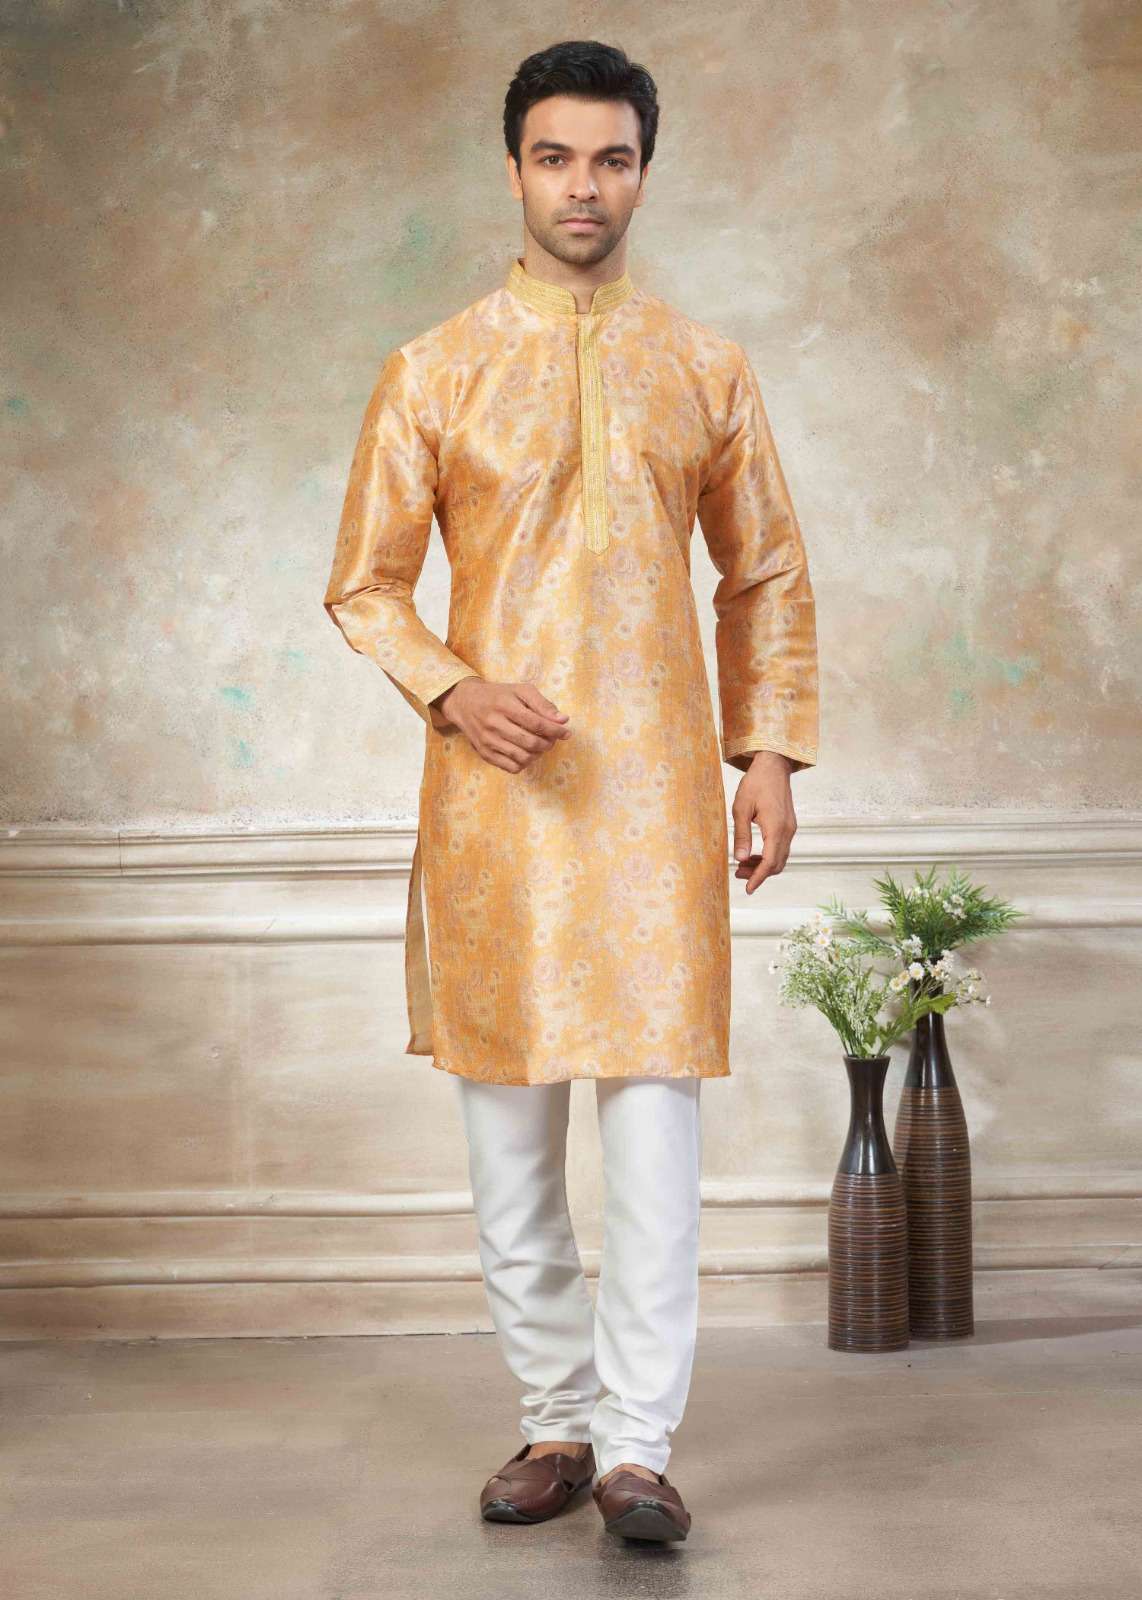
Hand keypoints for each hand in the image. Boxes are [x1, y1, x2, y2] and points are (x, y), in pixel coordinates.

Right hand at [432, 678, 571, 772]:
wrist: (465, 702)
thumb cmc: (498, 695)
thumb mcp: (520, 691)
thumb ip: (543, 704)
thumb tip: (563, 720)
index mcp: (505, 705)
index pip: (537, 723)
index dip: (555, 730)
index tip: (566, 732)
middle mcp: (494, 724)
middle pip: (530, 742)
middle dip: (548, 743)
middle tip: (552, 739)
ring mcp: (488, 741)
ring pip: (522, 757)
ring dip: (538, 754)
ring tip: (541, 746)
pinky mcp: (484, 753)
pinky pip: (511, 767)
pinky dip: (525, 763)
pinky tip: (527, 753)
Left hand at [731, 751, 797, 892]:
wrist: (773, 766)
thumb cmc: (755, 783)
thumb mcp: (741, 808)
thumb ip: (742, 835)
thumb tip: (741, 860)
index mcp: (776, 828)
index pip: (770, 862)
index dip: (758, 878)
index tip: (748, 889)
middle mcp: (788, 831)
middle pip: (777, 864)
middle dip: (758, 874)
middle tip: (737, 874)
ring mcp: (790, 828)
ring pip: (780, 857)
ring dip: (763, 865)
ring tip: (741, 866)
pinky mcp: (789, 825)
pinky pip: (781, 848)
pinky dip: (768, 856)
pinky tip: (753, 854)